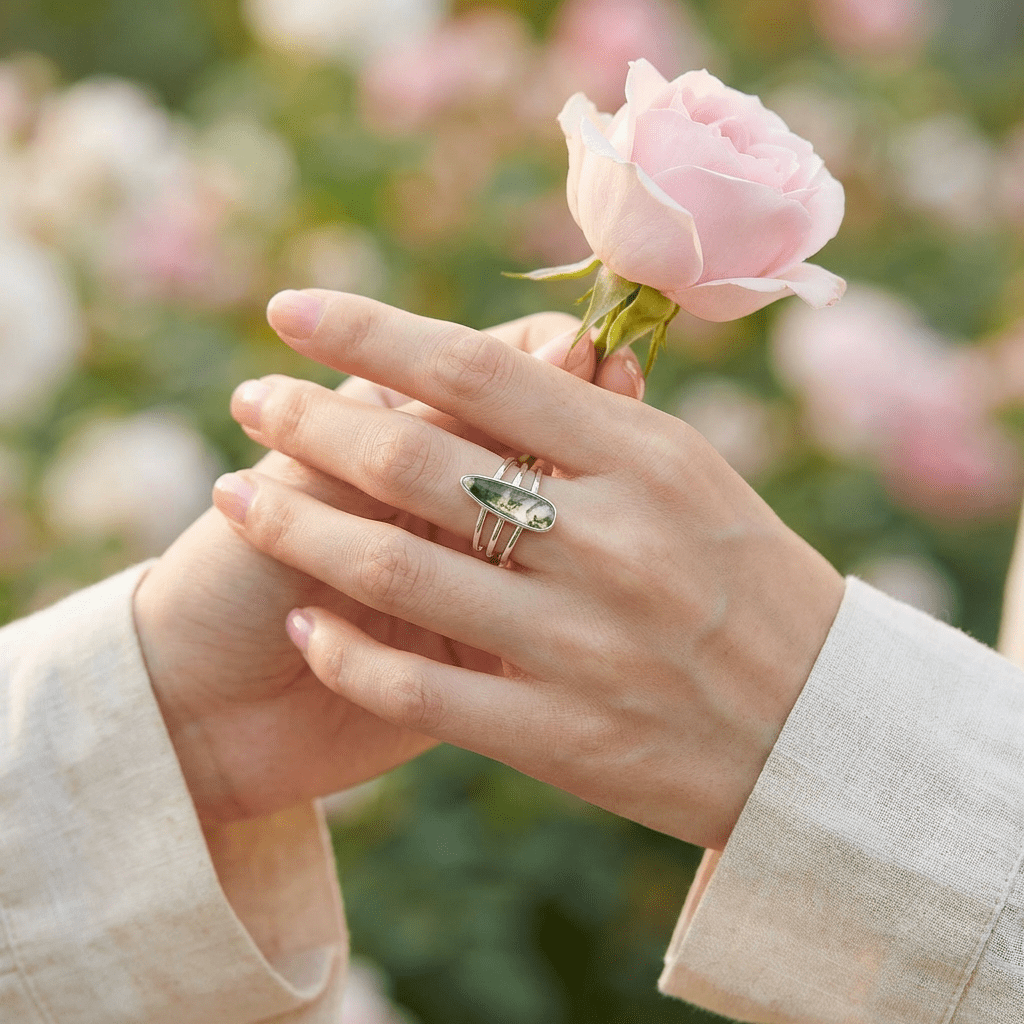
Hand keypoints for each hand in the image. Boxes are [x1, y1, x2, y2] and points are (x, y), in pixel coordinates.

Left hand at [212, 290, 844, 849]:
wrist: (818, 737)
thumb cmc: (746, 584)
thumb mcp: (691, 479)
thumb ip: (594, 420)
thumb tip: (501, 352)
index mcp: (646, 459)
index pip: (480, 370)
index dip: (374, 331)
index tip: (293, 309)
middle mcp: (611, 541)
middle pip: (419, 460)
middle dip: (312, 420)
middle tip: (249, 398)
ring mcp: (583, 644)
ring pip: (401, 568)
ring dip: (299, 528)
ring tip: (232, 498)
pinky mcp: (563, 736)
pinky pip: (424, 689)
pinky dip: (349, 653)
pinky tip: (303, 623)